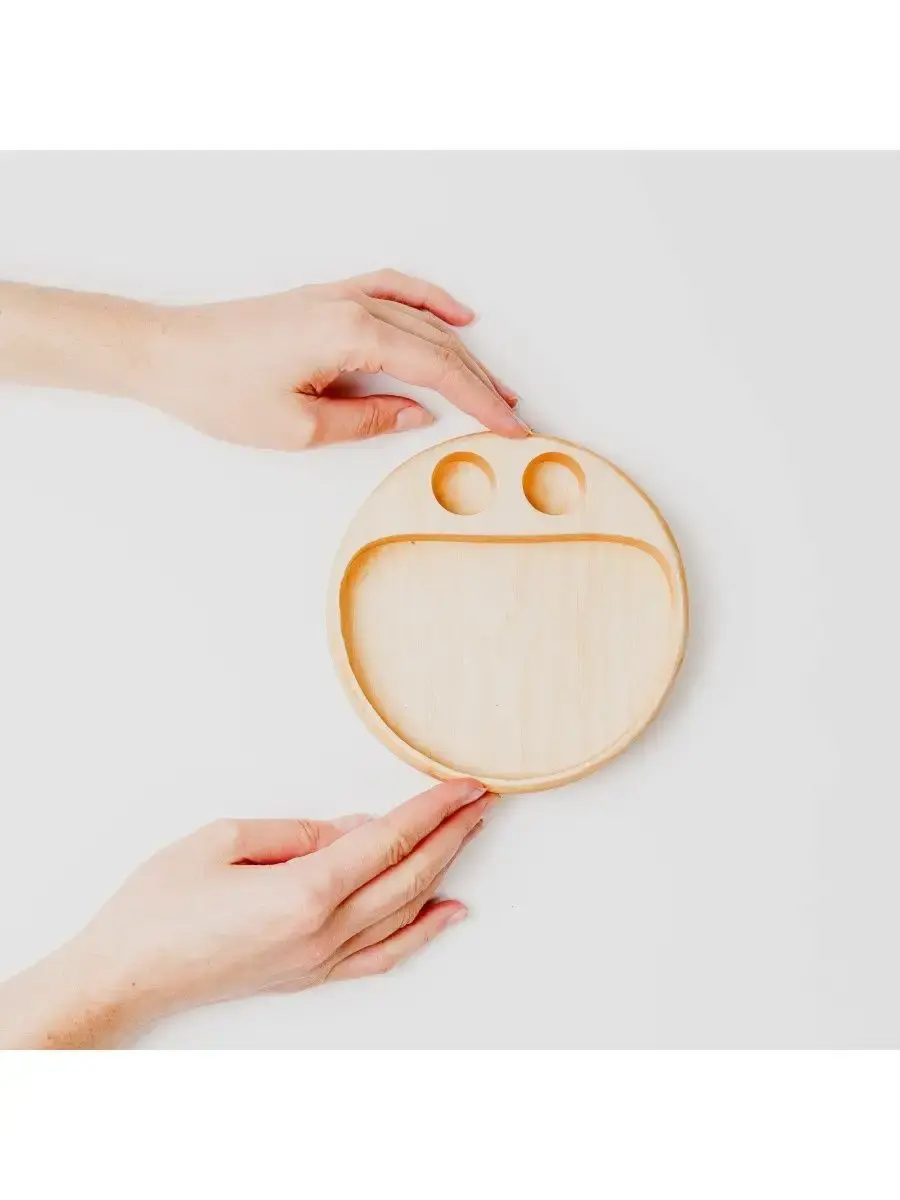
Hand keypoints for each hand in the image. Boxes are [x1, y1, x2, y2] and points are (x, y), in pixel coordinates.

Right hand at [0, 778, 496, 1047]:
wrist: (124, 976)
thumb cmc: (160, 905)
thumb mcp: (223, 840)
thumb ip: (299, 832)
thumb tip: (355, 829)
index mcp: (303, 893)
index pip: (389, 841)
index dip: (432, 809)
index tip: (464, 785)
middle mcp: (323, 934)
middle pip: (409, 876)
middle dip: (451, 833)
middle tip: (480, 799)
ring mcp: (320, 961)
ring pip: (404, 913)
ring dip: (443, 871)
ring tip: (469, 834)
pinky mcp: (309, 976)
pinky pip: (383, 955)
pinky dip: (422, 931)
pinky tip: (448, 911)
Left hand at [142, 269, 529, 446]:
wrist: (167, 353)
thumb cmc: (220, 390)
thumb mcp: (299, 428)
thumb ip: (368, 421)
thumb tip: (417, 414)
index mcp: (351, 335)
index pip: (437, 370)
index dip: (480, 401)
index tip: (511, 427)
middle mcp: (352, 305)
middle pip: (438, 343)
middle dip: (481, 381)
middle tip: (513, 416)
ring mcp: (339, 296)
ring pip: (422, 320)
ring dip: (463, 351)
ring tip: (495, 382)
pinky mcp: (325, 299)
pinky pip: (393, 291)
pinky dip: (429, 302)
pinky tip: (454, 315)